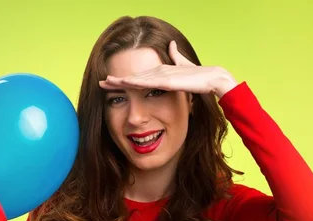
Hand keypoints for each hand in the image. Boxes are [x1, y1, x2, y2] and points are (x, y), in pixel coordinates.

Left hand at [99, 40, 237, 98]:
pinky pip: (147, 83)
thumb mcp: (184, 67)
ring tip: (106, 82)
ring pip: (136, 79)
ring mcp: (162, 76)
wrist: (212, 79)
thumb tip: (171, 44)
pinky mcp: (167, 81)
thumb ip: (176, 57)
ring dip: (121, 81)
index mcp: (160, 72)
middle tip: (100, 82)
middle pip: (133, 77)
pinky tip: (125, 84)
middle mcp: (158, 72)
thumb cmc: (199, 77)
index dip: (123, 80)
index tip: (110, 82)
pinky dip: (135, 83)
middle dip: (116, 80)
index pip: (138, 77)